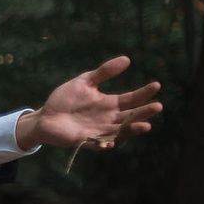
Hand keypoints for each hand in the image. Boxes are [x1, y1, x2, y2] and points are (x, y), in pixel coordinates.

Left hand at [22, 56, 163, 151]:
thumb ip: (104, 72)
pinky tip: (111, 143)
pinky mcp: (84, 140)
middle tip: (158, 106)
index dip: (144, 93)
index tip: (156, 85)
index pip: (131, 99)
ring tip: (146, 126)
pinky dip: (104, 144)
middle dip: (144, 112)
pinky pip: (97, 143)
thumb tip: (127, 59)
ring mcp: (98, 130)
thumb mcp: (85, 81)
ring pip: (119, 131)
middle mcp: (108, 118)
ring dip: (132, 129)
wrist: (45, 117)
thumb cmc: (65, 99)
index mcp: (109, 104)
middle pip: (130, 116)